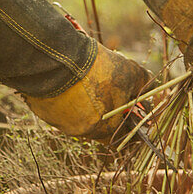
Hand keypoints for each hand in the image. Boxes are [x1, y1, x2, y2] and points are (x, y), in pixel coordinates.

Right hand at [24, 43, 150, 141]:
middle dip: (107, 107)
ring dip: (85, 100)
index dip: (130, 122)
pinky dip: (65, 94)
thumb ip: (144, 85)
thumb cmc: (98, 69)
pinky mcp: (42, 108)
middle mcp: (80, 131)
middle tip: (109, 86)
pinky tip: (68, 77)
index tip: (133, 109)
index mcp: (103, 129)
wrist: (57, 57)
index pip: (122, 136)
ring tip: (87, 77)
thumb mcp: (130, 73)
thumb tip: (150, 91)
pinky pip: (58, 104)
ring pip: (78, 114)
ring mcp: (58, 121)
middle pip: (99, 124)